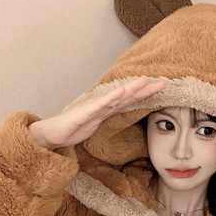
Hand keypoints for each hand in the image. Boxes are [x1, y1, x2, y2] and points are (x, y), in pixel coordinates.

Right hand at [30, 76, 164, 149]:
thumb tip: (116, 114)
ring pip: (115, 98)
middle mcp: (101, 106)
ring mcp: (93, 108)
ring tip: (144, 81)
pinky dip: (112, 98)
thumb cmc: (71, 129)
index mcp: (105, 110)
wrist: (53, 134)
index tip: (159, 90)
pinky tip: (122, 92)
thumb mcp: (94, 125)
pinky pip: (100, 105)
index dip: (144, 95)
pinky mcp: (84, 113)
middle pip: (127, 97)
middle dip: (144, 90)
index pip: (128, 101)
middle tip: (162, 83)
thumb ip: (104, 118)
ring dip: (130, 89)